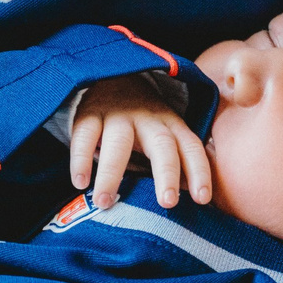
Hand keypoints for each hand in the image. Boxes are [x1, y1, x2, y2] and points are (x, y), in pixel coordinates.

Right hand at [67, 74, 210, 209]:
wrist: (111, 79)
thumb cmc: (142, 122)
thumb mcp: (163, 135)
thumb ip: (175, 164)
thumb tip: (191, 204)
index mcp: (171, 125)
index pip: (191, 147)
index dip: (199, 171)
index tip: (202, 199)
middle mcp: (148, 119)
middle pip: (162, 145)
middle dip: (167, 174)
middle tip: (167, 203)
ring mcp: (118, 115)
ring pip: (119, 143)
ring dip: (112, 174)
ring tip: (104, 202)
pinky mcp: (89, 113)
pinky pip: (85, 135)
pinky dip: (81, 159)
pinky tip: (80, 182)